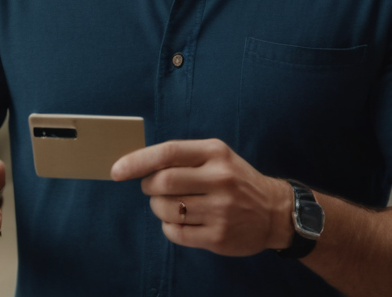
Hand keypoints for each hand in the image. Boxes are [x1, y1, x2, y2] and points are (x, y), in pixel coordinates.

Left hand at [111, 139, 295, 256]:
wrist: (275, 211)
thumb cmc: (235, 180)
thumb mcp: (216, 157)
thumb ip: (182, 157)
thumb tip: (135, 164)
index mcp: (215, 153)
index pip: (168, 153)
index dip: (137, 161)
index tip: (116, 171)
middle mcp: (220, 180)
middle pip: (162, 183)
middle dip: (148, 187)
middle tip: (152, 189)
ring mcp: (221, 210)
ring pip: (166, 210)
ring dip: (157, 208)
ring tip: (169, 205)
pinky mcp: (218, 237)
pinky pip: (175, 233)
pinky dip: (169, 227)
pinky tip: (181, 221)